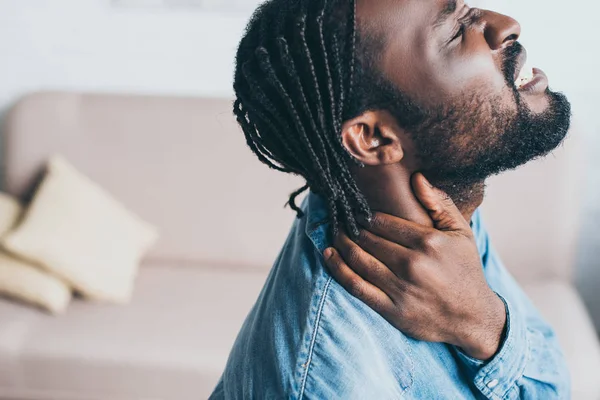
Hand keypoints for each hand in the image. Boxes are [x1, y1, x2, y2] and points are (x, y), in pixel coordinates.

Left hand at [323, 173, 505, 360]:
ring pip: (358, 259)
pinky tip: (329, 254)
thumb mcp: (462, 233)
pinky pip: (356, 286)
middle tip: (338, 218)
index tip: (353, 209)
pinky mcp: (391, 309)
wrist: (473, 318)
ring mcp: (400, 288)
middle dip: (348, 226)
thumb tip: (417, 178)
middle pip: (367, 239)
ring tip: (333, 232)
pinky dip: (338, 268)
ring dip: (340, 243)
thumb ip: (439, 203)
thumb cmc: (465, 270)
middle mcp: (412, 264)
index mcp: (428, 242)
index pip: (382, 221)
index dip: (363, 214)